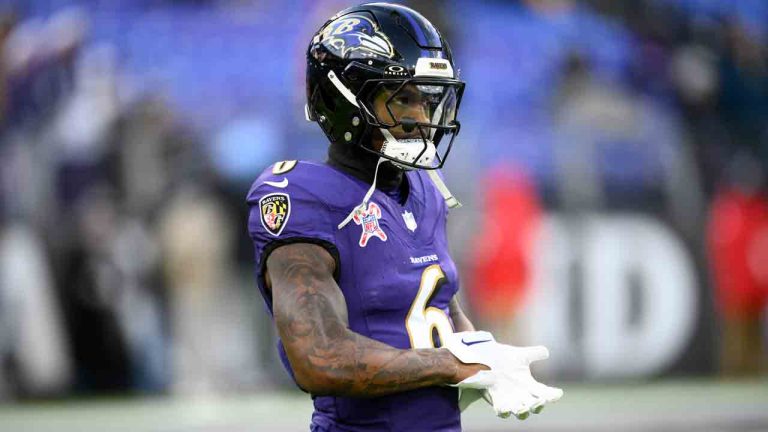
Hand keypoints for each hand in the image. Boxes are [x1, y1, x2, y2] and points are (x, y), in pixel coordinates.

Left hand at [442, 331, 562, 418]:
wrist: (481, 357)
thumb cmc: (501, 357)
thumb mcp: (520, 355)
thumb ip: (534, 353)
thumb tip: (547, 352)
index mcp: (529, 385)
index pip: (544, 393)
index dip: (552, 395)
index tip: (557, 393)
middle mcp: (521, 395)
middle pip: (534, 406)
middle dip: (538, 405)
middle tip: (540, 400)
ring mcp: (508, 399)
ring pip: (520, 412)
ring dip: (523, 411)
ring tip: (524, 407)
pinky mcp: (495, 398)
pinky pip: (501, 411)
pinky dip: (504, 411)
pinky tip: (506, 409)